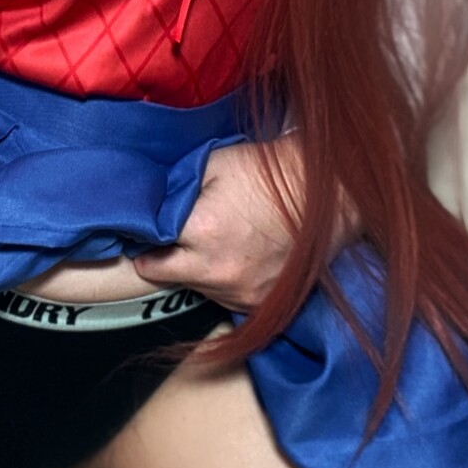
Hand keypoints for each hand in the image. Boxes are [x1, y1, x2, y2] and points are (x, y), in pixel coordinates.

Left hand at [131, 134, 302, 313]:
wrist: (323, 194)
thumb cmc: (265, 173)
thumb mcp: (211, 164)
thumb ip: (173, 188)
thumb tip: (144, 205)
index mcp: (201, 233)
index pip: (148, 250)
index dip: (144, 238)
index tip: (144, 230)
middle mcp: (217, 271)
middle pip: (166, 274)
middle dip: (163, 256)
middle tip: (170, 236)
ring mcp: (240, 292)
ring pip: (196, 288)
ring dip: (194, 270)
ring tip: (211, 242)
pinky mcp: (259, 304)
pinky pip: (224, 298)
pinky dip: (221, 281)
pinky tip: (232, 257)